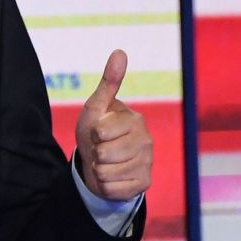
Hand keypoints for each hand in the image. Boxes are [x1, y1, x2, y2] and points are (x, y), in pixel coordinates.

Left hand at [74, 49, 151, 200]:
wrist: (101, 164)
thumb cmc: (97, 132)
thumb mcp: (97, 107)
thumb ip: (109, 82)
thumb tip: (120, 51)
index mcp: (135, 120)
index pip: (101, 131)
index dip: (93, 134)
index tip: (98, 133)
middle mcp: (146, 141)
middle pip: (104, 153)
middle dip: (95, 154)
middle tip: (101, 150)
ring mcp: (147, 163)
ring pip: (107, 173)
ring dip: (99, 170)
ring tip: (106, 163)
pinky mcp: (144, 183)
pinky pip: (114, 189)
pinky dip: (106, 186)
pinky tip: (113, 178)